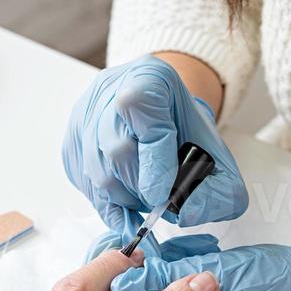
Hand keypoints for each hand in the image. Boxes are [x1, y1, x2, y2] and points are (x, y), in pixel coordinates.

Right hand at [62, 55, 247, 234]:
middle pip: (116, 149)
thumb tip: (187, 213)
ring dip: (124, 197)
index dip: (153, 160)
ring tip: (146, 196)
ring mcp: (85, 116)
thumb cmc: (187, 135)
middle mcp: (109, 91)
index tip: (163, 195)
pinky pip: (84, 182)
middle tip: (159, 199)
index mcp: (149, 77)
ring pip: (97, 171)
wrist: (165, 118)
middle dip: (141, 187)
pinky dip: (108, 202)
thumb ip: (216, 191)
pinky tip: (128, 201)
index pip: (139, 109)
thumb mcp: (218, 158)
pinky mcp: (73, 141)